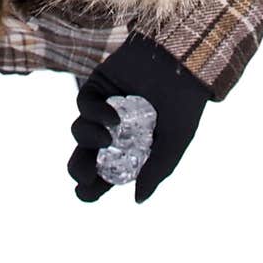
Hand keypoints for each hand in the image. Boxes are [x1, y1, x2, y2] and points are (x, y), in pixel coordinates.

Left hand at [68, 32, 209, 203]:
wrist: (182, 62)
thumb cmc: (183, 103)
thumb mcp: (175, 141)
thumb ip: (156, 170)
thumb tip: (137, 200)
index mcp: (130, 149)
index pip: (104, 174)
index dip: (90, 187)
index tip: (84, 194)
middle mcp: (113, 131)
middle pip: (83, 155)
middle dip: (79, 169)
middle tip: (86, 175)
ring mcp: (103, 108)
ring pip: (79, 131)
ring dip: (87, 138)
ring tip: (107, 138)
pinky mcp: (97, 85)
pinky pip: (83, 105)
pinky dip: (93, 114)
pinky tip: (112, 117)